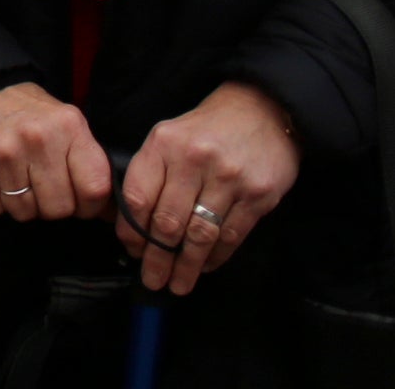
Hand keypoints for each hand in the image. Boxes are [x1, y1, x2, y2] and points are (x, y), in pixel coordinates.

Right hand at [0, 80, 112, 223]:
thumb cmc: (30, 115)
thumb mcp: (68, 124)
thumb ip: (89, 163)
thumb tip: (112, 213)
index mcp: (67, 127)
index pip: (94, 190)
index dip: (89, 205)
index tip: (80, 201)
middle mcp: (35, 139)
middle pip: (58, 208)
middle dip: (52, 204)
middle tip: (41, 184)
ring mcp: (0, 153)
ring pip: (24, 213)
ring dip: (22, 204)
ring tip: (16, 177)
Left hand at [117, 79, 297, 292]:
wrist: (263, 111)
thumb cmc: (207, 129)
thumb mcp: (169, 136)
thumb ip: (150, 173)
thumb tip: (131, 222)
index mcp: (164, 145)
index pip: (138, 197)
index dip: (132, 231)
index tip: (131, 251)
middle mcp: (194, 160)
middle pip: (168, 222)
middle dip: (157, 258)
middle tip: (152, 280)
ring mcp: (229, 179)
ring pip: (200, 235)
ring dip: (187, 266)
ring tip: (177, 284)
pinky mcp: (258, 195)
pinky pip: (232, 236)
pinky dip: (217, 257)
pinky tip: (206, 267)